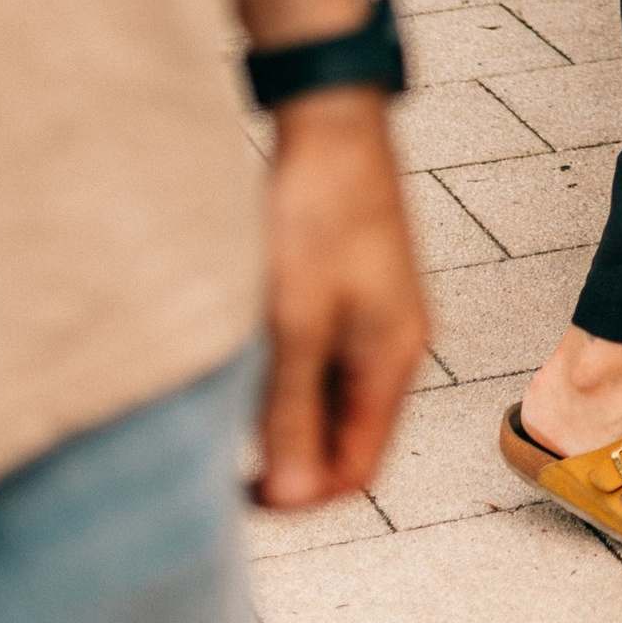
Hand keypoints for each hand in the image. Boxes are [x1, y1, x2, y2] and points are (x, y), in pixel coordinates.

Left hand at [254, 89, 429, 508]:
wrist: (332, 125)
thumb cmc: (319, 213)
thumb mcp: (295, 322)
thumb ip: (293, 411)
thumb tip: (291, 495)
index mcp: (393, 360)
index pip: (358, 470)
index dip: (301, 497)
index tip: (240, 494)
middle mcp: (397, 347)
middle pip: (349, 439)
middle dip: (292, 459)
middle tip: (225, 454)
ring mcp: (381, 320)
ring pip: (335, 402)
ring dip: (289, 416)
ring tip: (233, 401)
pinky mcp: (360, 296)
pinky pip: (329, 363)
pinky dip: (292, 376)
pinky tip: (253, 358)